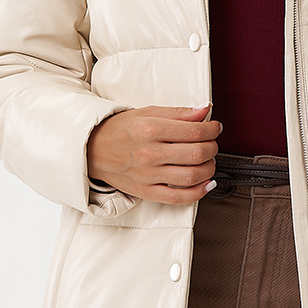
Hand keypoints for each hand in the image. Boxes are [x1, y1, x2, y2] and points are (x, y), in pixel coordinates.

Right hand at [86, 105, 221, 203]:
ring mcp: (148, 175)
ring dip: (209, 168)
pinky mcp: (146, 192)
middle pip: (197, 153)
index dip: (213, 129)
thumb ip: (178, 112)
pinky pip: (178, 197)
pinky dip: (198, 192)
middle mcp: (149, 153)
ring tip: (208, 161)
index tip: (215, 128)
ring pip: (192, 176)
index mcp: (150, 129)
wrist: (92, 150)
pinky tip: (206, 184)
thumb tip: (204, 110)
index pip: (195, 131)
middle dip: (213, 148)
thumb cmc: (120, 130)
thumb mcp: (147, 112)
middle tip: (212, 143)